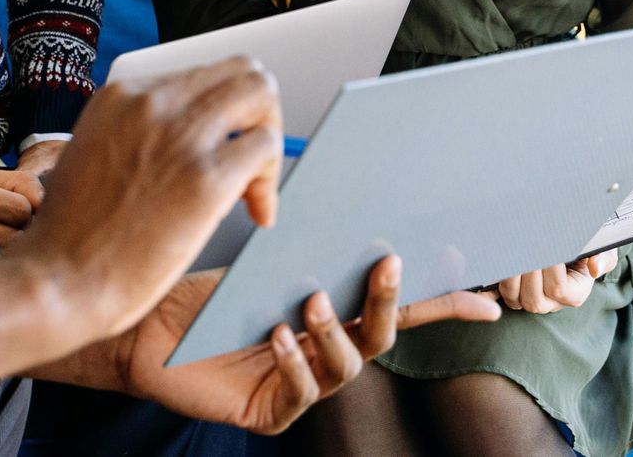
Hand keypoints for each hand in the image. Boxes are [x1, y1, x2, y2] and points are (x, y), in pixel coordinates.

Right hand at [0, 57, 285, 384]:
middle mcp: (151, 103)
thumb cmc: (73, 234)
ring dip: (266, 141)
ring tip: (252, 189)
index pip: (201, 75)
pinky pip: (266, 147)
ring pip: (260, 94)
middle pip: (239, 71)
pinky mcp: (206, 179)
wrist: (57, 279)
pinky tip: (255, 212)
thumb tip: (186, 139)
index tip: (218, 150)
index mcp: (121, 95)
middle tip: (249, 158)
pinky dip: (269, 180)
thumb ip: (137, 133)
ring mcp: (180, 136)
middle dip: (257, 112)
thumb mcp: (95, 153)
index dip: (220, 115)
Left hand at [110, 258, 502, 433]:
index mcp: (333, 314)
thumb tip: (362, 222)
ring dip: (335, 331)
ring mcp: (303, 384)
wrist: (145, 332)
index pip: (401, 309)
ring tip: (310, 303)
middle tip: (387, 264)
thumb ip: (311, 255)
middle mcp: (326, 351)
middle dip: (390, 301)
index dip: (445, 304)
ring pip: (349, 365)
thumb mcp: (264, 266)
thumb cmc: (202, 298)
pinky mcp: (271, 410)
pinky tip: (276, 337)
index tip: (486, 295)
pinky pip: (300, 392)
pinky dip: (294, 362)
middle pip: (383, 334)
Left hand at [495, 249, 616, 313]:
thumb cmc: (585, 246)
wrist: (566, 244)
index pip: (558, 289)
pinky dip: (491, 284)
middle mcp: (551, 303)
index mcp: (573, 294)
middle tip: (522, 246)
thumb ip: (603, 257)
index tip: (546, 249)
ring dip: (509, 274)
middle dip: (527, 271)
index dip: (550, 270)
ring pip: (514, 297)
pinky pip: (498, 295)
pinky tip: (489, 266)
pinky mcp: (511, 294)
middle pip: (534, 298)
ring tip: (510, 249)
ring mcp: (528, 300)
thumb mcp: (602, 249)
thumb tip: (595, 268)